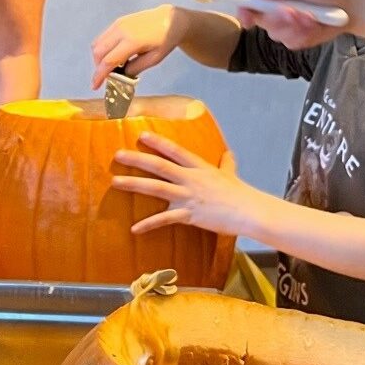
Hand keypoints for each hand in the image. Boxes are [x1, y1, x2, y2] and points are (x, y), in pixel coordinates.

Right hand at [90, 6, 183, 88]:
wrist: (171, 18)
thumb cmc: (166, 40)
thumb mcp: (154, 58)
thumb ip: (136, 68)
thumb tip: (119, 76)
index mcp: (132, 41)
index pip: (109, 60)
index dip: (100, 75)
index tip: (95, 86)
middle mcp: (121, 30)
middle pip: (98, 52)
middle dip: (98, 67)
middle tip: (107, 77)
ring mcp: (118, 24)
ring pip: (97, 44)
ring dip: (100, 58)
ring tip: (113, 66)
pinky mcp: (118, 21)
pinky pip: (103, 37)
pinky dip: (104, 49)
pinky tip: (116, 56)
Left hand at [110, 134, 270, 237]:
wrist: (249, 211)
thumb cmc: (240, 193)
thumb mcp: (231, 174)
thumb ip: (226, 163)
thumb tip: (228, 154)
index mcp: (199, 167)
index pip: (175, 150)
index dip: (158, 142)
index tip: (141, 135)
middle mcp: (191, 178)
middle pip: (159, 166)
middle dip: (137, 159)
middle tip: (118, 154)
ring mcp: (189, 196)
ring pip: (156, 188)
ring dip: (134, 184)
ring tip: (115, 182)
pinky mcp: (189, 215)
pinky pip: (164, 219)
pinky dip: (148, 224)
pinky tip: (134, 229)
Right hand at [239, 0, 359, 49]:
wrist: (353, 2)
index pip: (248, 1)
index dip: (244, 10)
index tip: (247, 18)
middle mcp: (274, 8)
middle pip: (261, 21)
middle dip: (278, 18)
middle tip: (294, 12)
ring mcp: (286, 25)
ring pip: (277, 35)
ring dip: (296, 27)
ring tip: (313, 16)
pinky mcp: (298, 38)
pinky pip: (293, 43)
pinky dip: (306, 35)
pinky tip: (317, 25)